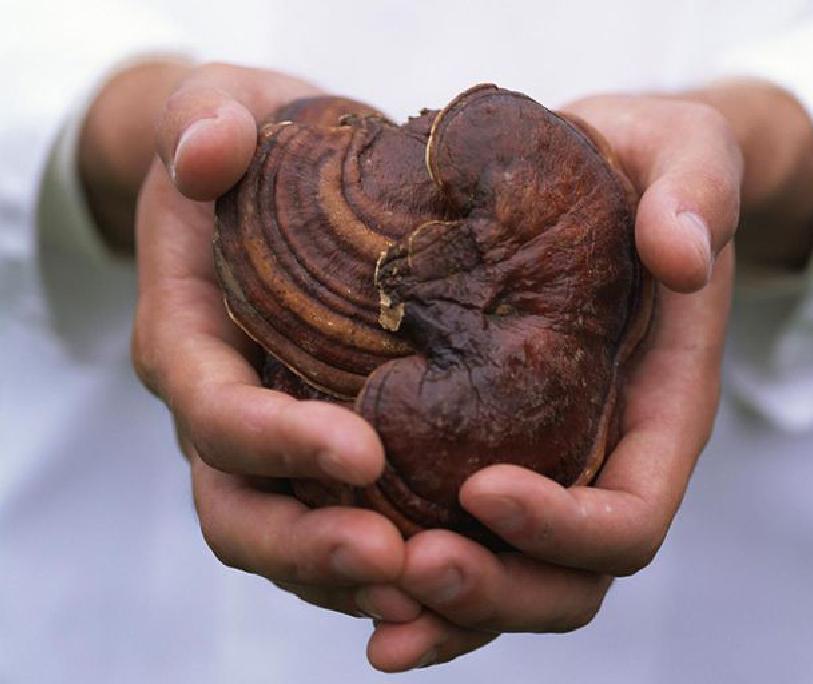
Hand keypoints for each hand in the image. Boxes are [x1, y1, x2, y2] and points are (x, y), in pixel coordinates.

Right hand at [132, 63, 420, 622]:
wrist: (263, 183)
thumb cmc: (246, 150)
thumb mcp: (217, 110)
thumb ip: (200, 122)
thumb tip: (210, 149)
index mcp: (189, 342)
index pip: (216, 414)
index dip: (276, 442)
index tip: (362, 451)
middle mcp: (224, 412)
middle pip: (241, 511)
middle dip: (308, 547)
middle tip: (392, 561)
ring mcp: (273, 443)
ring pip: (289, 540)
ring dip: (352, 577)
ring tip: (431, 591)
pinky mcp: (324, 451)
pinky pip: (342, 524)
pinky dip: (387, 560)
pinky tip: (451, 573)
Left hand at [365, 94, 743, 670]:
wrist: (609, 172)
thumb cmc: (649, 163)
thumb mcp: (688, 151)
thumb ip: (699, 192)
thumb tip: (683, 259)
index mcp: (664, 411)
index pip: (631, 516)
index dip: (566, 528)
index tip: (482, 487)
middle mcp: (609, 458)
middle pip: (571, 583)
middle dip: (497, 591)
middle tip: (410, 568)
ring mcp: (552, 464)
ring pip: (514, 582)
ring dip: (448, 611)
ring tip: (375, 608)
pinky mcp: (496, 447)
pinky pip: (466, 541)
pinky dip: (419, 584)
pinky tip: (357, 588)